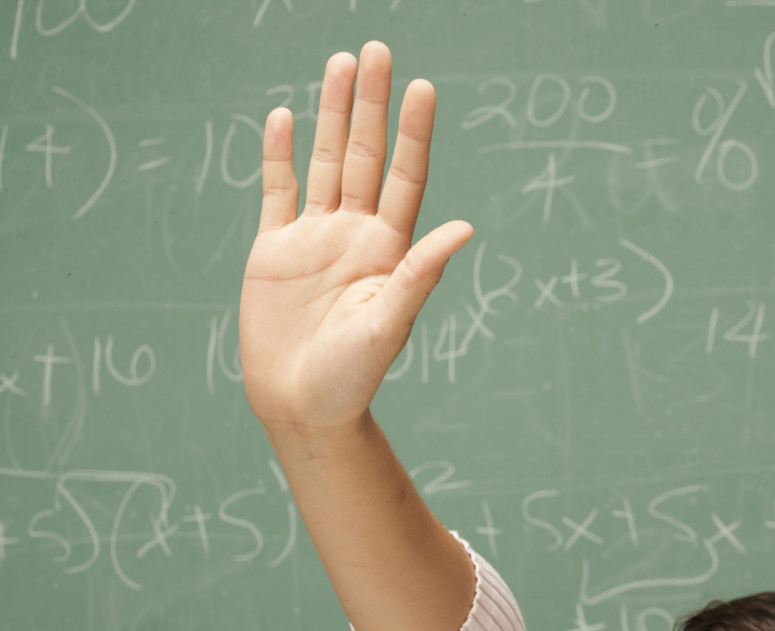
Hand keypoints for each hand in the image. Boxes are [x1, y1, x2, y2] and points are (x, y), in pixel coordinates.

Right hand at [239, 42, 472, 432]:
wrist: (301, 403)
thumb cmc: (353, 374)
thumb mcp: (390, 322)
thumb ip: (420, 272)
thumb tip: (465, 226)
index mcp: (388, 248)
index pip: (404, 176)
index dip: (413, 133)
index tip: (422, 87)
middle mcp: (355, 232)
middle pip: (364, 155)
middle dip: (370, 104)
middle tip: (376, 50)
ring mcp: (315, 237)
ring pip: (323, 162)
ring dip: (329, 114)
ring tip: (340, 64)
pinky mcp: (275, 249)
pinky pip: (279, 191)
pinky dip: (280, 155)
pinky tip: (286, 117)